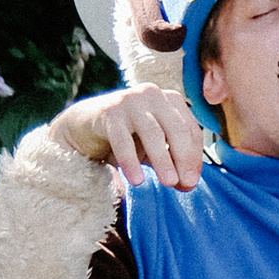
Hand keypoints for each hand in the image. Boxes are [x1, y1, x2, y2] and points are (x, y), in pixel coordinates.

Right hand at [58, 83, 207, 190]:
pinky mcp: (110, 111)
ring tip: (168, 183)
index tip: (192, 181)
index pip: (191, 130)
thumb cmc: (125, 135)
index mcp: (170, 100)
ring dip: (163, 160)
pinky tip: (136, 180)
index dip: (194, 157)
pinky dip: (131, 161)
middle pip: (177, 129)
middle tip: (186, 184)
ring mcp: (131, 100)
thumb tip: (188, 183)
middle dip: (184, 158)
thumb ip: (171, 160)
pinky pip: (123, 140)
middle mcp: (153, 95)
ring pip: (153, 133)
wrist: (83, 125)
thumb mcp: (152, 147)